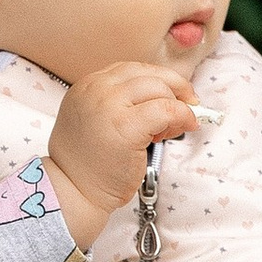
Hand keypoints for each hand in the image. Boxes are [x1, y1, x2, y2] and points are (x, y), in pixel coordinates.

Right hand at [46, 59, 203, 248]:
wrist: (72, 191)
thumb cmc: (86, 165)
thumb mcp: (93, 120)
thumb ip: (118, 104)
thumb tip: (162, 99)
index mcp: (87, 86)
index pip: (131, 70)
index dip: (158, 80)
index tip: (172, 94)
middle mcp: (96, 90)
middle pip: (148, 74)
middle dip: (175, 87)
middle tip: (188, 104)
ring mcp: (110, 106)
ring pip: (160, 88)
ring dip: (178, 104)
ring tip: (176, 127)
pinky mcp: (127, 126)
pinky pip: (167, 110)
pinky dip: (183, 116)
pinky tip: (185, 127)